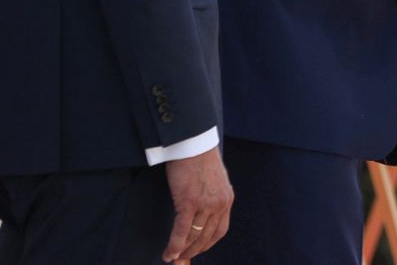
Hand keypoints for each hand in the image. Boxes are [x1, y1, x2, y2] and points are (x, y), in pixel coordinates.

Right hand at [163, 146, 233, 262]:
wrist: (194, 143)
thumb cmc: (200, 158)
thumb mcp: (214, 179)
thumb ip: (213, 195)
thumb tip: (204, 209)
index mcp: (227, 199)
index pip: (219, 230)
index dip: (207, 244)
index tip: (197, 250)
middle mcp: (219, 204)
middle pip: (206, 236)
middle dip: (193, 250)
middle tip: (182, 258)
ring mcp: (205, 204)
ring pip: (193, 235)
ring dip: (182, 250)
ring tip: (172, 257)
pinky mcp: (189, 202)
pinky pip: (182, 229)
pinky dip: (175, 243)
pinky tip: (169, 252)